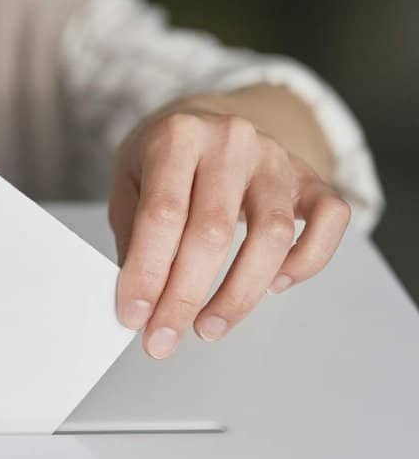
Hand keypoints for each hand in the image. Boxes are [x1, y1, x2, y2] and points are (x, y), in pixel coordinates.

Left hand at [109, 105, 350, 358]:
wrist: (206, 121)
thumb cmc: (163, 158)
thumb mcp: (128, 181)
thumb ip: (132, 234)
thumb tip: (140, 299)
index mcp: (177, 136)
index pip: (162, 214)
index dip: (148, 272)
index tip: (135, 316)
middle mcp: (231, 141)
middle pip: (213, 231)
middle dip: (185, 296)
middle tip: (164, 337)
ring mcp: (277, 157)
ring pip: (272, 236)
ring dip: (240, 294)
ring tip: (208, 327)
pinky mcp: (310, 177)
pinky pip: (329, 222)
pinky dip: (306, 263)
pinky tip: (273, 287)